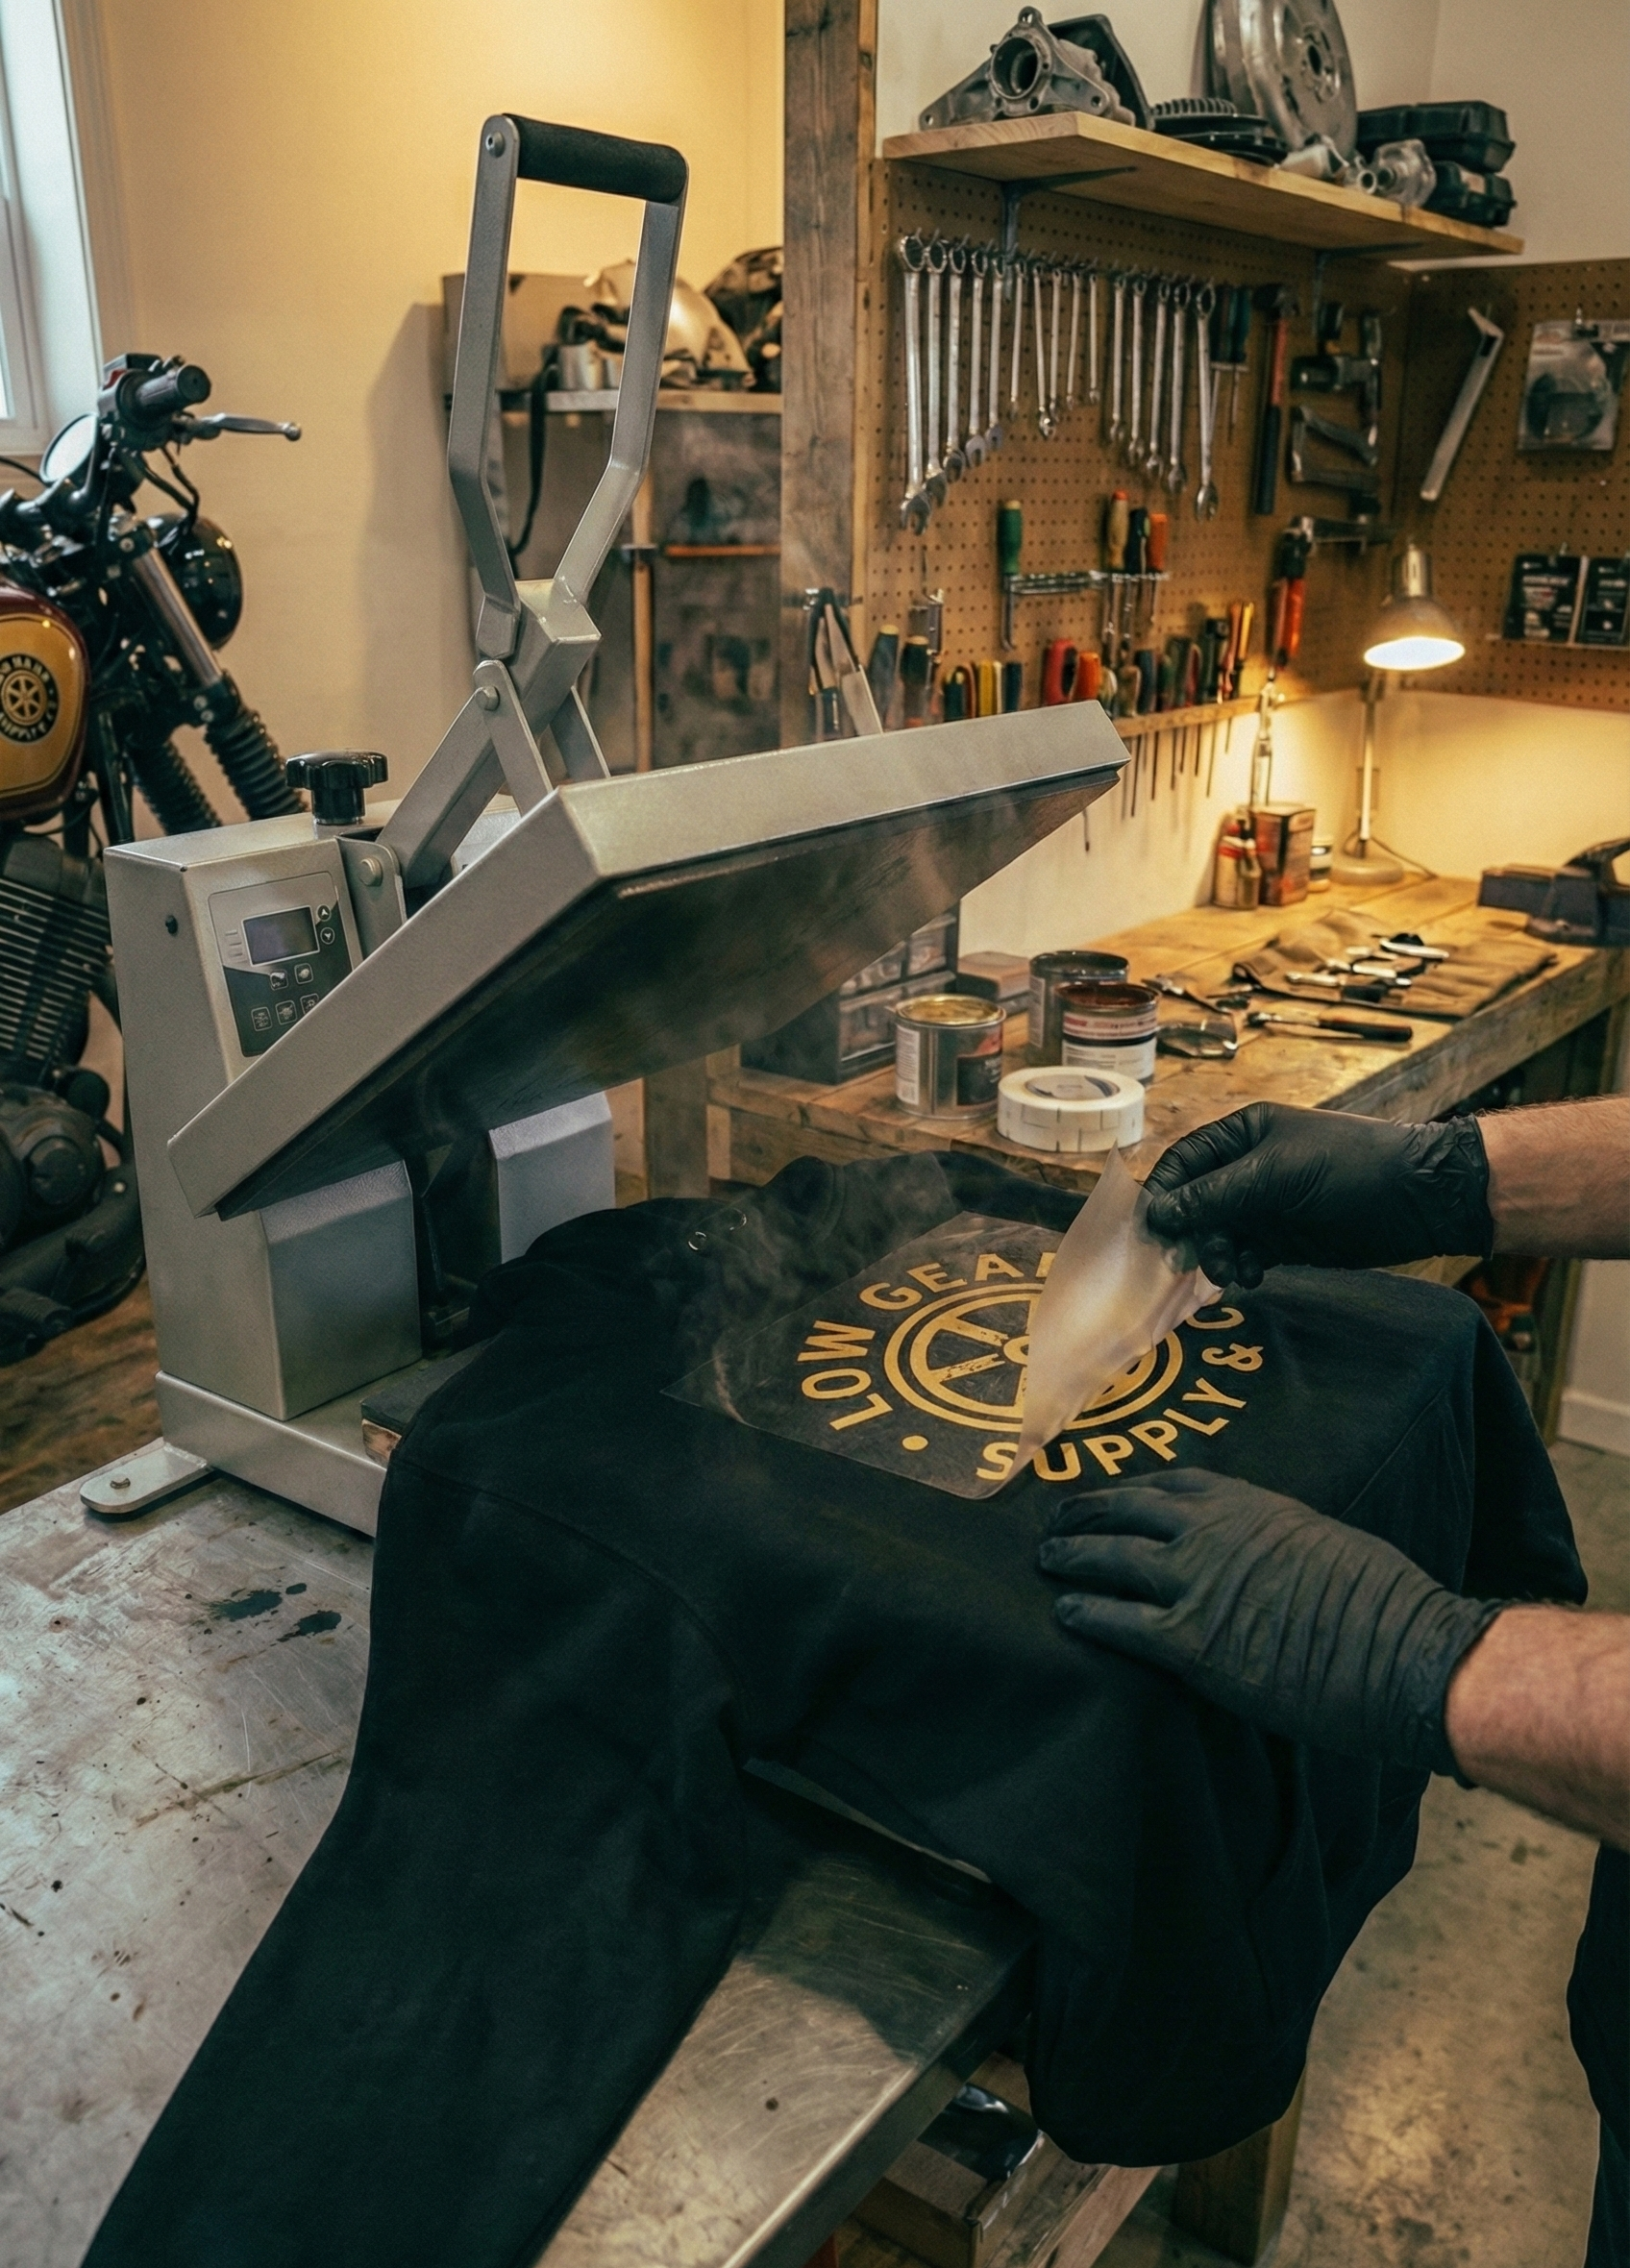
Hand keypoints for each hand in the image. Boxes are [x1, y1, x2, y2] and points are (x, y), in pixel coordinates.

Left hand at [1038, 1470, 1501, 1774]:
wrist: (1405, 1652)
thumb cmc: (1385, 1603)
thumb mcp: (1324, 1541)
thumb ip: (1278, 1539)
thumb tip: (1265, 1556)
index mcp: (1251, 1503)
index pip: (1171, 1482)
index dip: (1132, 1489)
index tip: (1111, 1494)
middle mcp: (1212, 1531)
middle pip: (1125, 1510)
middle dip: (1084, 1513)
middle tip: (1055, 1521)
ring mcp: (1195, 1583)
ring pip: (1109, 1559)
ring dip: (1070, 1557)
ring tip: (1047, 1560)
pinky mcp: (1189, 1642)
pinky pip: (1117, 1621)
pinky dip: (1084, 1613)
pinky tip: (1064, 1613)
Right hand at [1143, 1101, 1492, 1287]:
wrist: (1418, 1198)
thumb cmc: (1348, 1167)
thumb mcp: (1276, 1175)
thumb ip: (1215, 1195)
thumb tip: (1158, 1213)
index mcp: (1243, 1135)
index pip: (1184, 1162)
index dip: (1164, 1193)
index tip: (1151, 1229)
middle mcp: (1248, 1169)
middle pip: (1196, 1203)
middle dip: (1190, 1232)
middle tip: (1188, 1262)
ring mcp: (1267, 1206)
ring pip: (1219, 1234)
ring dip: (1216, 1256)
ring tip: (1229, 1273)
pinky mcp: (1285, 1240)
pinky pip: (1246, 1255)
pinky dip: (1242, 1268)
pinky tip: (1253, 1276)